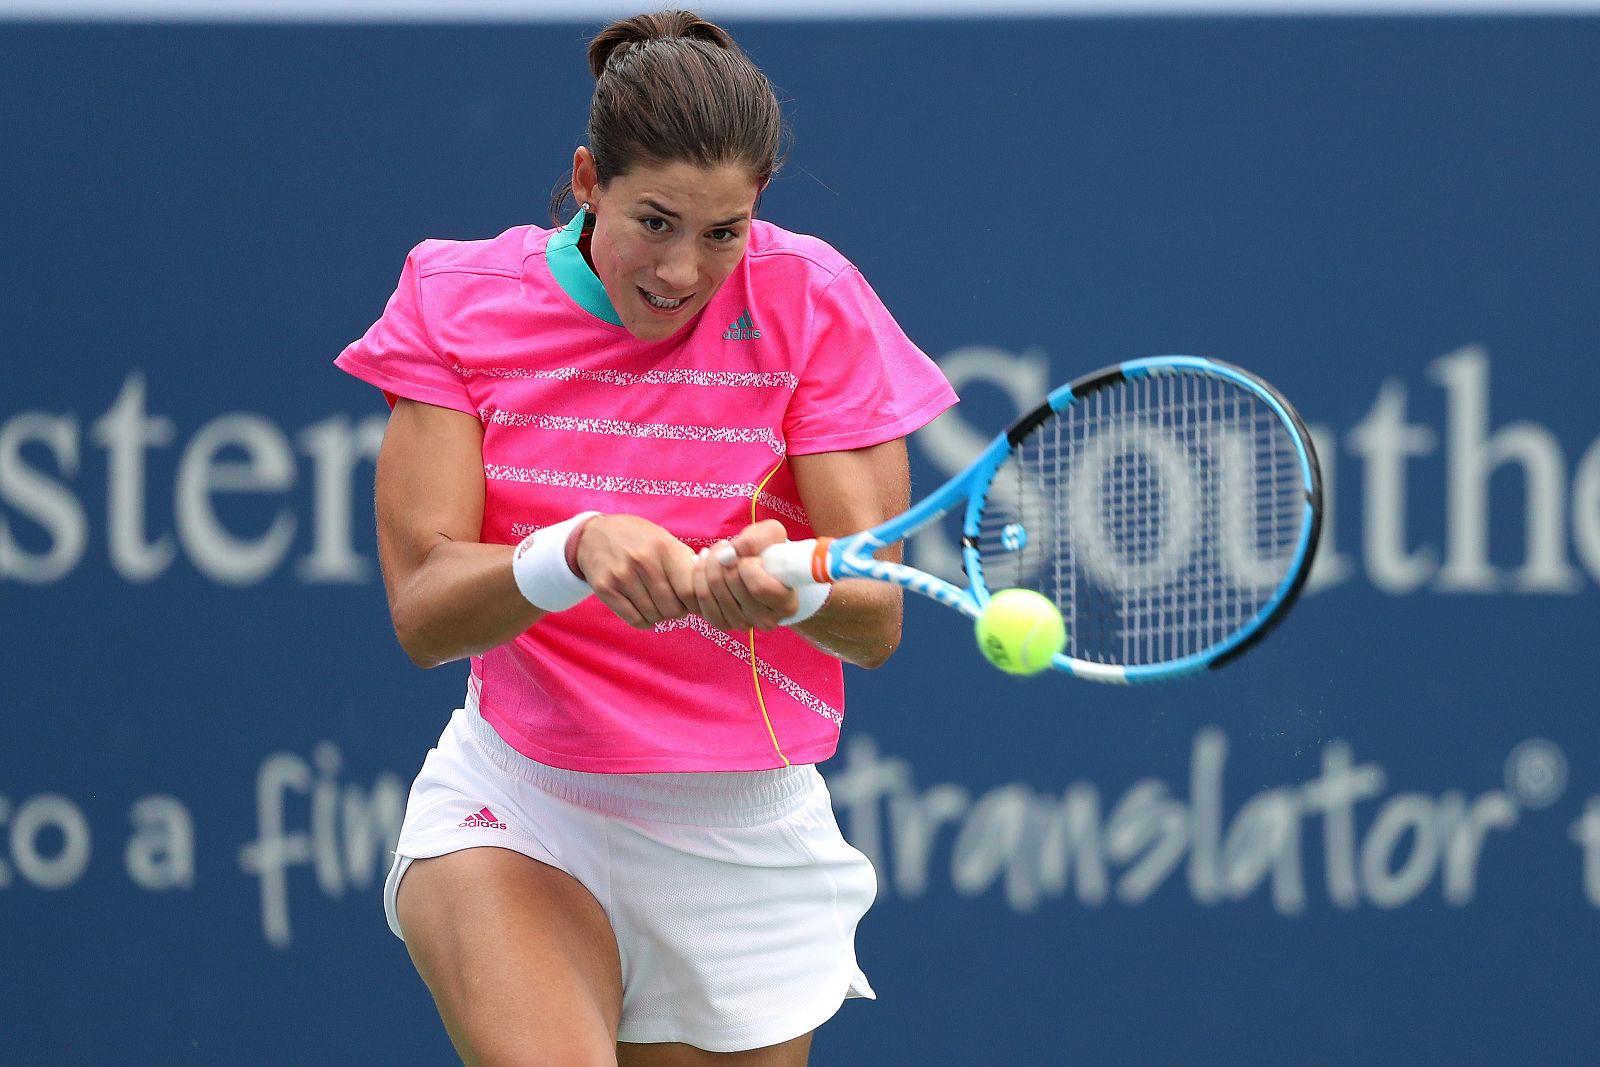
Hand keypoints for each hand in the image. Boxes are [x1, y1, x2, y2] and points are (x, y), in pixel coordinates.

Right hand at [573, 514, 698, 628]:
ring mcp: (621, 576)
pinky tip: (643, 608)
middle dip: (677, 610)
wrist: (594, 535)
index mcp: (664, 547)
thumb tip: (709, 588)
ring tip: (657, 602)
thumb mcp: (665, 539)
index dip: (695, 602)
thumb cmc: (638, 539)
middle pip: (672, 608)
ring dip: (660, 615)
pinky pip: (635, 620)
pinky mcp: (605, 589)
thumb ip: (687, 563)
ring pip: (654, 616)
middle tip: (673, 602)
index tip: (692, 601)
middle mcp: (643, 561)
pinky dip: (644, 620)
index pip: (690, 591)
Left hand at [694, 519, 799, 632]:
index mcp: (786, 603)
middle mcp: (766, 620)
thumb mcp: (772, 535)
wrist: (760, 568)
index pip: (758, 587)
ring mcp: (743, 624)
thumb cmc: (770, 551)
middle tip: (726, 547)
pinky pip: (700, 603)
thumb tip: (735, 551)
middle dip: (722, 558)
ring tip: (715, 553)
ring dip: (708, 566)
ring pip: (711, 594)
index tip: (751, 556)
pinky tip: (704, 565)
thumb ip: (757, 540)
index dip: (747, 565)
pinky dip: (698, 580)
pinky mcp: (723, 623)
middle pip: (730, 586)